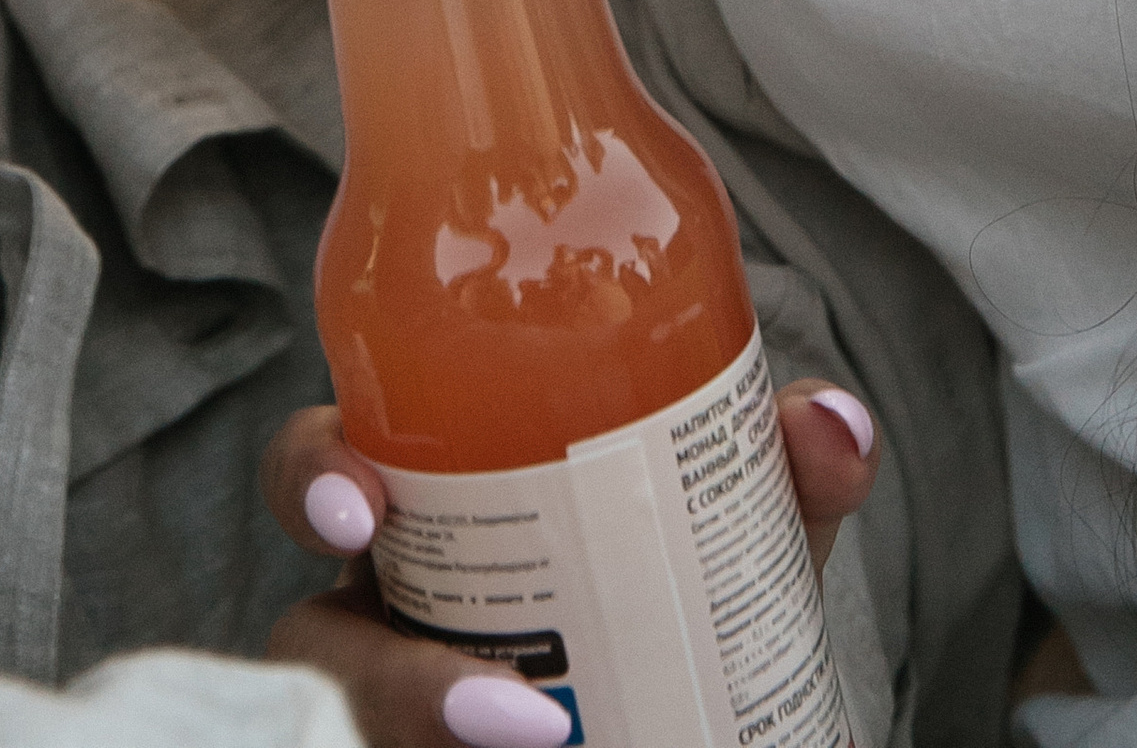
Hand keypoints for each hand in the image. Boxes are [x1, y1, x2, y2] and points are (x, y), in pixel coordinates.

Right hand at [260, 382, 878, 747]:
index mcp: (434, 515)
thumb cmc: (703, 602)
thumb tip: (829, 421)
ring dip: (430, 735)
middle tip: (498, 707)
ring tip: (551, 747)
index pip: (326, 471)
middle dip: (363, 673)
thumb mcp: (749, 537)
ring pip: (347, 732)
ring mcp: (405, 717)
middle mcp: (393, 622)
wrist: (731, 717)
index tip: (355, 505)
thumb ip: (792, 475)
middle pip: (307, 641)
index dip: (309, 477)